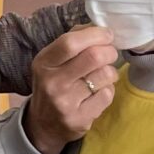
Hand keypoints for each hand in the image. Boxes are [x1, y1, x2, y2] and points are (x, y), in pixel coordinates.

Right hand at [25, 25, 119, 153]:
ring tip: (102, 75)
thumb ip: (72, 42)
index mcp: (43, 63)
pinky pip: (107, 95)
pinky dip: (108, 90)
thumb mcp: (51, 62)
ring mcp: (65, 103)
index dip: (95, 34)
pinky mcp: (80, 119)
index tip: (106, 35)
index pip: (70, 42)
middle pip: (94, 57)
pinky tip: (98, 93)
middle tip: (110, 54)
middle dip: (109, 52)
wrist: (43, 125)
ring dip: (110, 72)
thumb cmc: (53, 84)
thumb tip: (99, 28)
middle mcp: (52, 83)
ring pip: (105, 76)